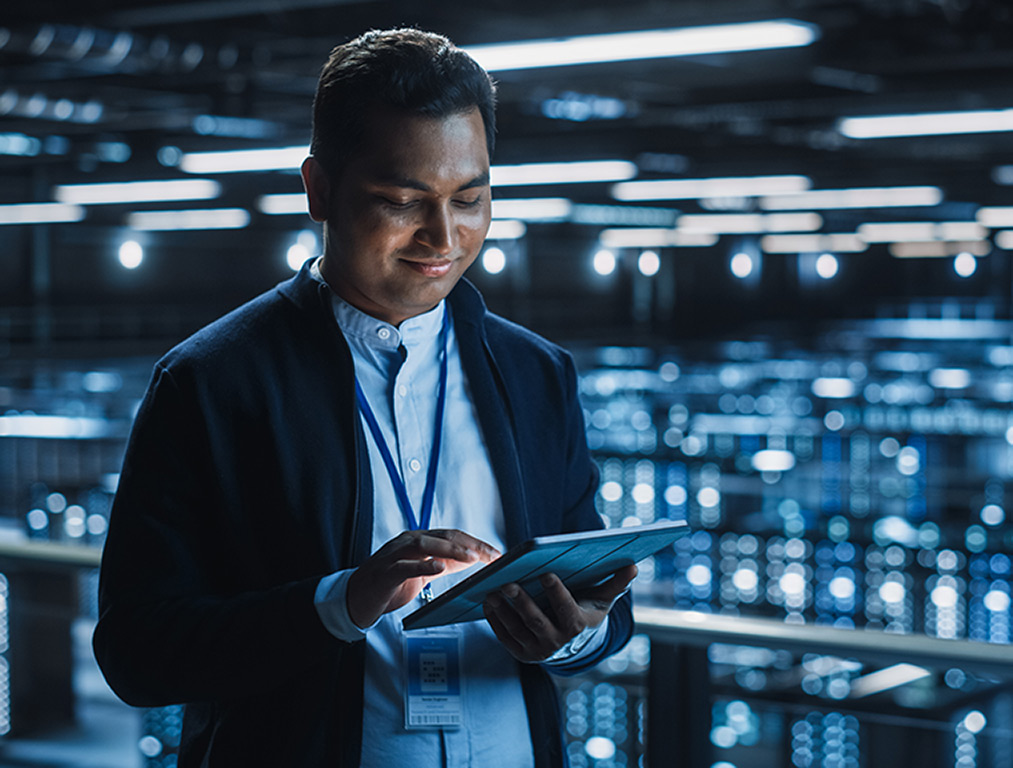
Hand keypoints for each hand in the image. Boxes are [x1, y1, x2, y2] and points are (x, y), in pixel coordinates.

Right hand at [347, 529, 499, 628]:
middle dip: (471, 545)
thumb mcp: (422, 572)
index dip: (476, 542)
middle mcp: (407, 542)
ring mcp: (395, 555)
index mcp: (418, 541)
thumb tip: (472, 559)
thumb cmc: (389, 585)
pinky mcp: (385, 572)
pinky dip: (423, 565)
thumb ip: (444, 563)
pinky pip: (405, 565)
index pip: (452, 535)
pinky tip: (439, 568)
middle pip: (444, 536)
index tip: (496, 553)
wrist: (355, 598)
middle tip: (492, 555)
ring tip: (472, 558)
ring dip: (451, 550)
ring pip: (425, 545)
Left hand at [482, 564, 636, 662]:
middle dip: (522, 603)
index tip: (546, 574)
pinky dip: (495, 622)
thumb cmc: (587, 611)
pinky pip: (505, 638)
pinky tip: (488, 603)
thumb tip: (633, 566)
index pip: (566, 609)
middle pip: (536, 622)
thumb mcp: (602, 599)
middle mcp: (556, 642)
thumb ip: (615, 583)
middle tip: (508, 583)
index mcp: (576, 626)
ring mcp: (537, 650)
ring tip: (493, 591)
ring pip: (517, 630)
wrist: (574, 644)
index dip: (557, 593)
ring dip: (503, 612)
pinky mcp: (521, 654)